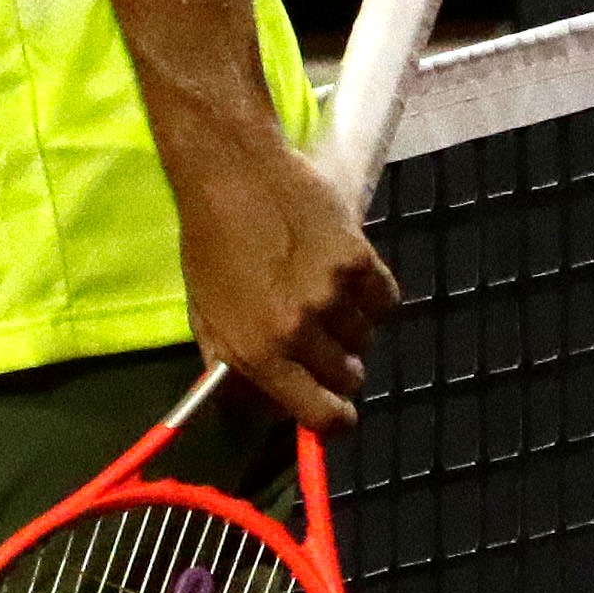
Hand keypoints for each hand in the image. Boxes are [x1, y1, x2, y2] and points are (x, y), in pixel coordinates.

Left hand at [170, 135, 399, 430]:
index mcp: (257, 352)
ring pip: (367, 338)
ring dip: (353, 325)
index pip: (321, 416)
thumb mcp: (206, 314)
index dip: (333, 418)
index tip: (336, 411)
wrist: (232, 174)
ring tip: (326, 293)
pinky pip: (386, 300)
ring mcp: (332, 296)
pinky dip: (374, 294)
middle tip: (321, 337)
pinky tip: (349, 275)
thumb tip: (267, 407)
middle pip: (348, 377)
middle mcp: (297, 331)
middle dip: (339, 364)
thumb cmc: (211, 244)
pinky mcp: (359, 261)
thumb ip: (234, 364)